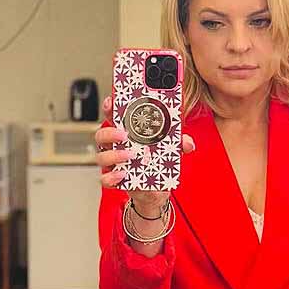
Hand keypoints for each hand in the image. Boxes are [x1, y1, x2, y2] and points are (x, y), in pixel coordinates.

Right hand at [94, 95, 195, 220]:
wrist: (155, 187)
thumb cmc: (157, 159)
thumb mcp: (170, 147)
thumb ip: (179, 142)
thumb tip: (187, 142)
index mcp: (126, 131)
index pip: (114, 115)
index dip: (110, 106)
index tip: (113, 100)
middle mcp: (115, 145)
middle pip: (102, 134)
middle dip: (110, 132)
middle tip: (124, 134)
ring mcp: (113, 162)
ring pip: (102, 156)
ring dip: (115, 154)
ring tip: (131, 155)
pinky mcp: (115, 179)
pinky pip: (106, 178)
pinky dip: (112, 177)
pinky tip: (123, 174)